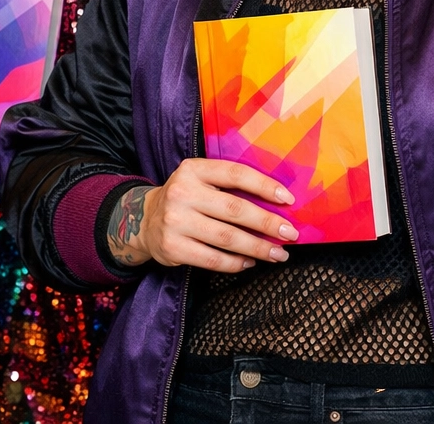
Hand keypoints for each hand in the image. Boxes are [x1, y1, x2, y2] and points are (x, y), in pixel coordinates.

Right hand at [107, 158, 298, 272]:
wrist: (143, 220)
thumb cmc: (186, 198)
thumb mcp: (200, 179)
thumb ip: (229, 185)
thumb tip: (277, 202)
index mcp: (193, 169)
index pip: (235, 174)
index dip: (264, 186)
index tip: (288, 200)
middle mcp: (182, 193)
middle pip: (235, 209)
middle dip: (268, 223)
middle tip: (290, 234)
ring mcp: (175, 222)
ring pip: (227, 238)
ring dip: (258, 248)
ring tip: (278, 254)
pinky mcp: (173, 248)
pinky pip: (213, 259)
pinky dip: (236, 263)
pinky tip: (250, 262)